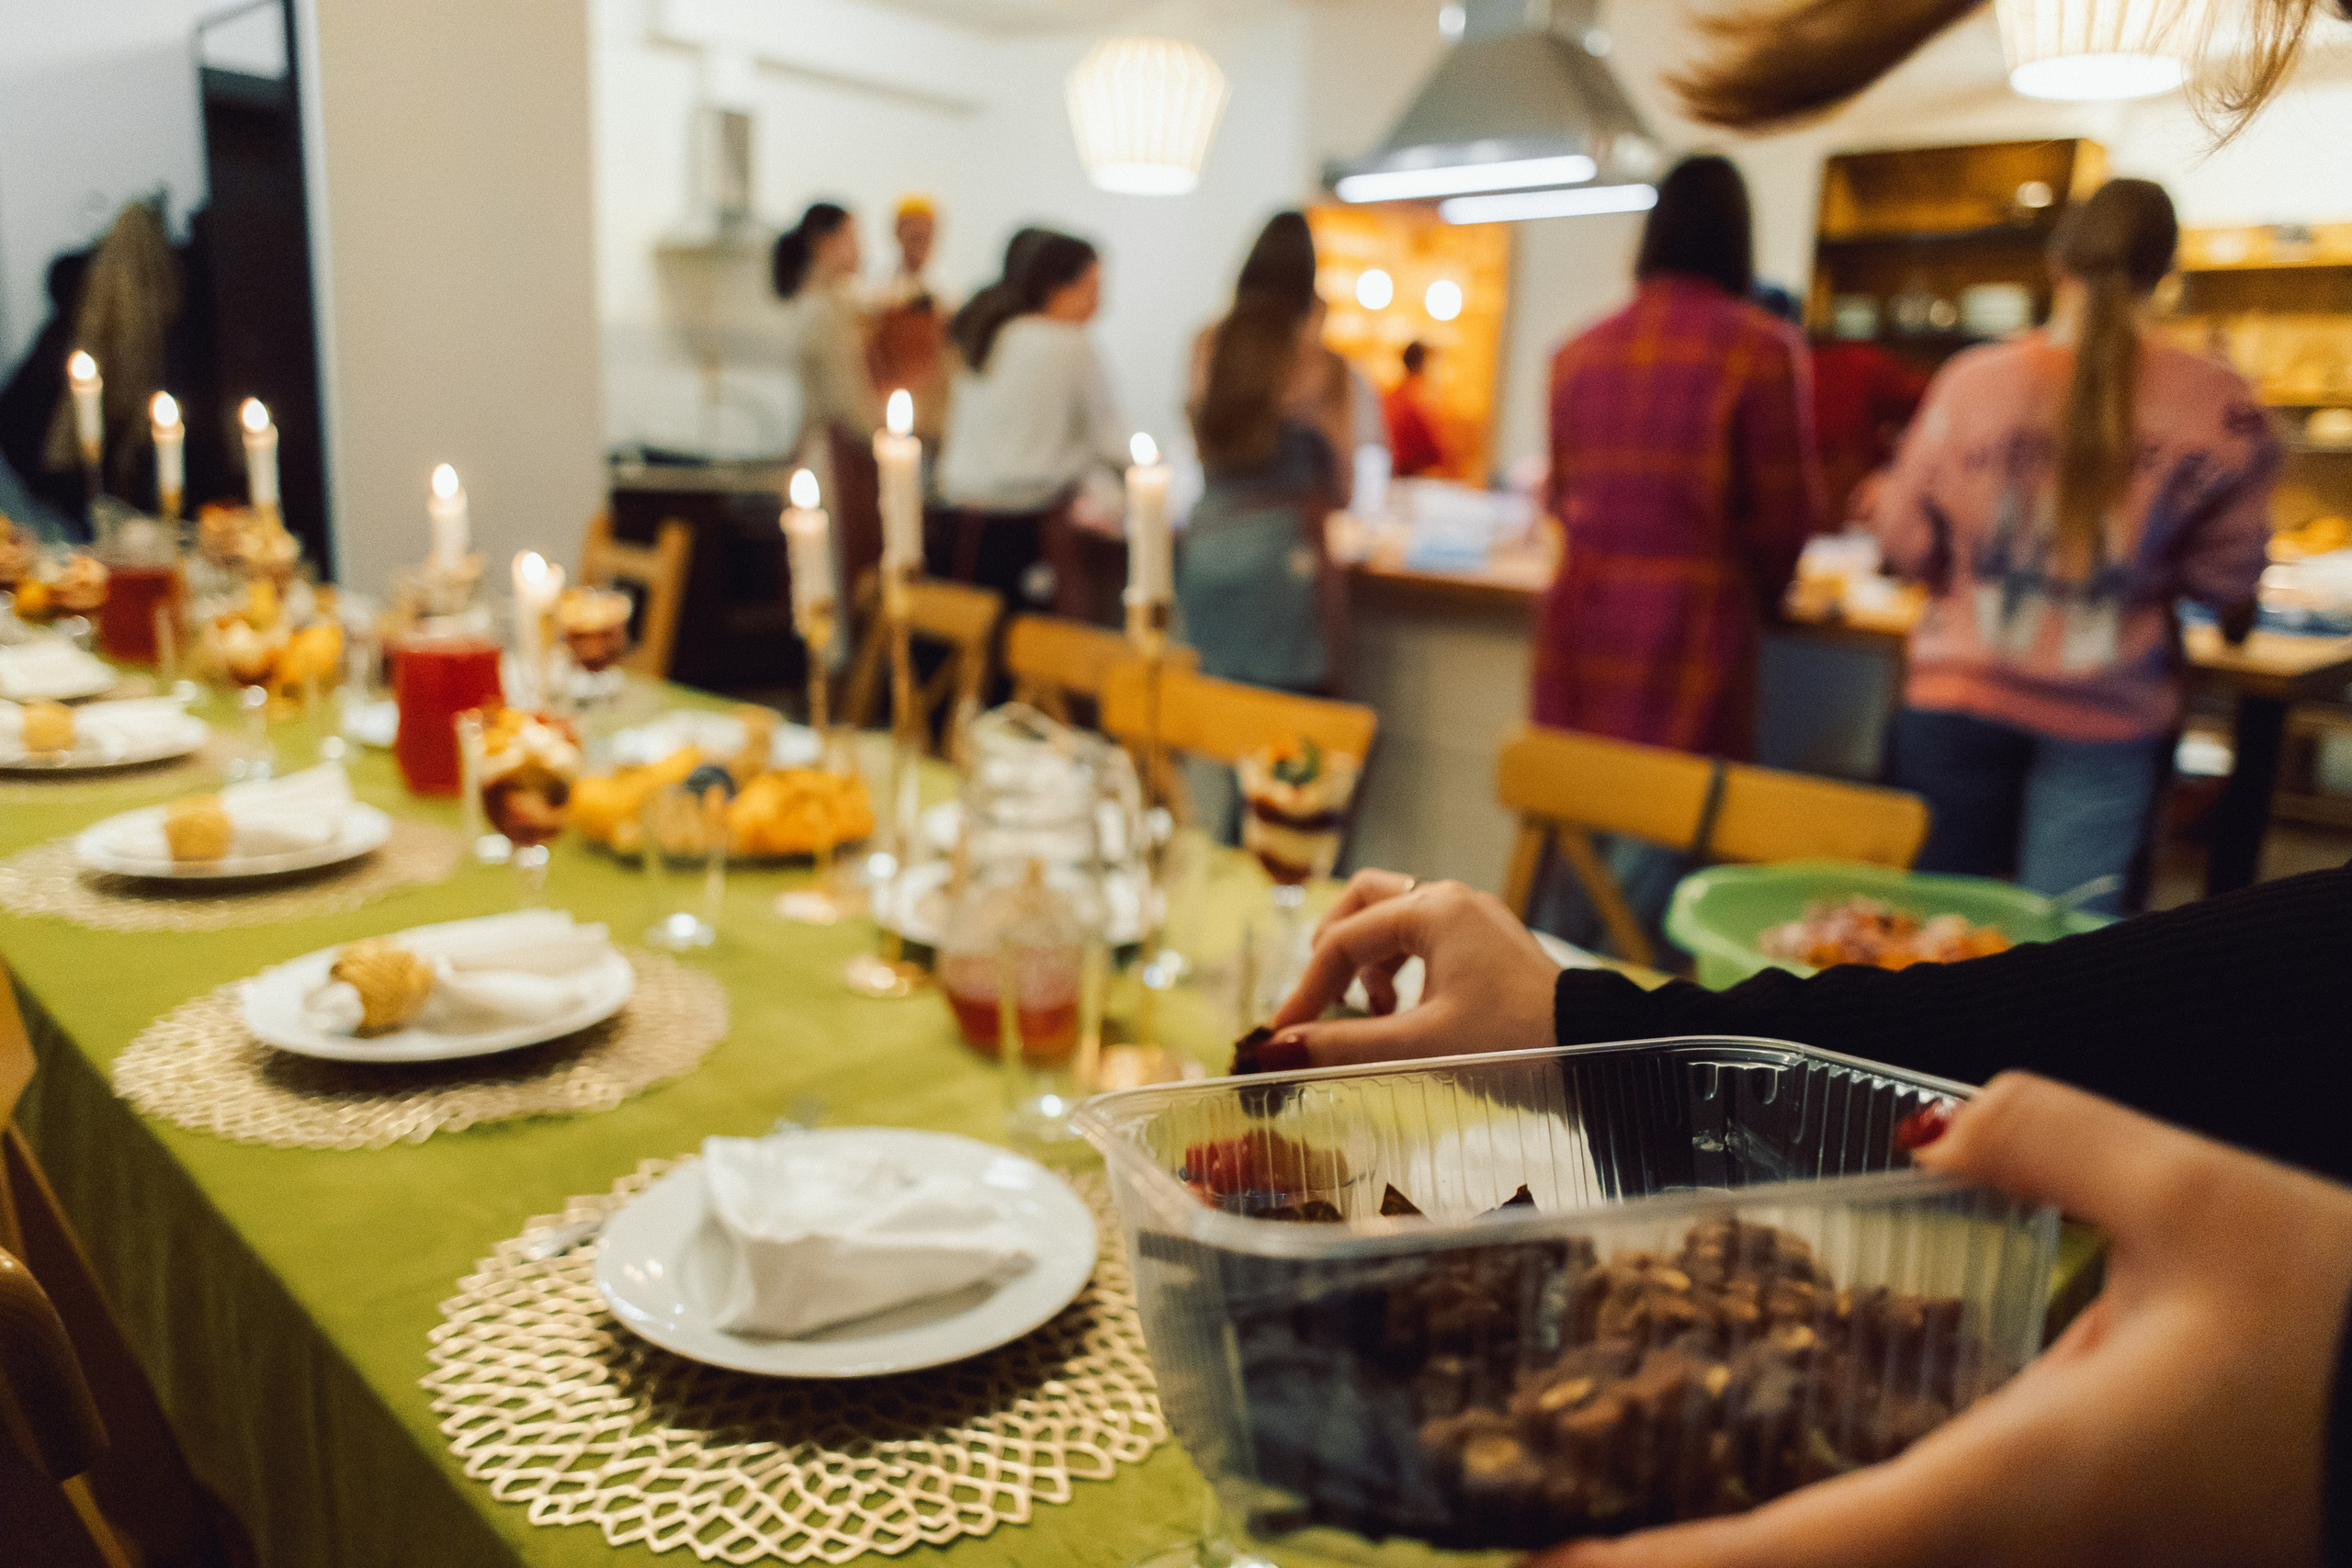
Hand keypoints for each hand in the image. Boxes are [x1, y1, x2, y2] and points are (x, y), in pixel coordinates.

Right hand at [1261, 871, 1559, 1066]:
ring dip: (1369, 957)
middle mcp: (1451, 899)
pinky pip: (1425, 936)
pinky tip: (1404, 1008)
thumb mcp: (1421, 1045)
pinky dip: (1401, 965)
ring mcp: (1474, 917)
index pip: (1342, 940)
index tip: (1282, 1034)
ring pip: (1395, 916)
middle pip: (1365, 900)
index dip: (1305, 989)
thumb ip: (1344, 1046)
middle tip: (1323, 996)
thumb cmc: (1512, 1042)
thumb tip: (1277, 1052)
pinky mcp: (1488, 942)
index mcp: (1433, 910)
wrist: (1594, 1048)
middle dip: (1334, 947)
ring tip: (1369, 1010)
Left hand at [1542, 1073, 2351, 1567]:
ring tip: (1643, 1512)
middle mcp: (2032, 1551)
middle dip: (1702, 1565)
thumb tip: (1938, 1127)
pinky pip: (1940, 1552)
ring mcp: (2069, 1565)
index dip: (1685, 1567)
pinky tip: (1799, 1490)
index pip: (1818, 1547)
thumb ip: (2051, 1138)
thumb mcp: (2204, 1197)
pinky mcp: (2096, 1551)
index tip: (1568, 1566)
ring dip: (1770, 1549)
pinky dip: (1848, 1534)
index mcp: (2030, 1483)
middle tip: (1565, 1534)